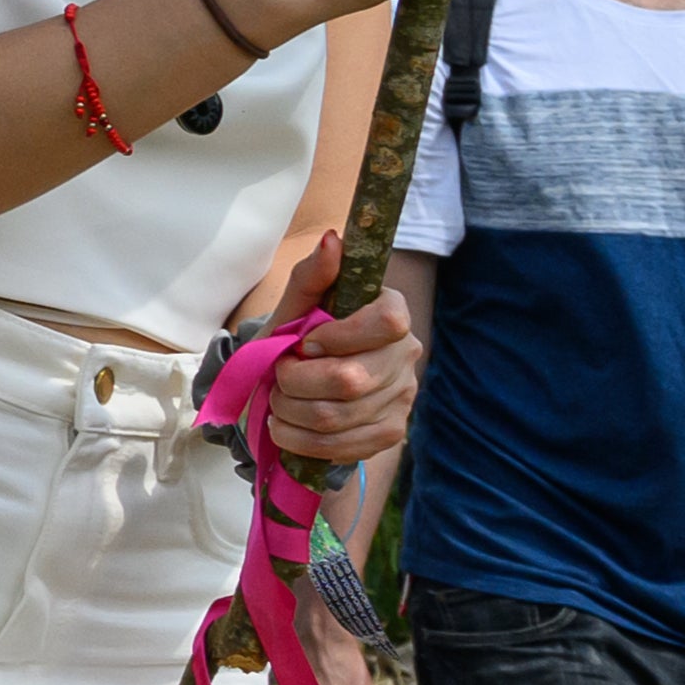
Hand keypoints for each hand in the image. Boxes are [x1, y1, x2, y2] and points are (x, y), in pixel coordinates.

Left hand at [255, 279, 419, 484]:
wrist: (293, 389)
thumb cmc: (296, 340)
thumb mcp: (294, 308)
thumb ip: (312, 277)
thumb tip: (333, 239)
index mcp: (391, 313)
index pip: (387, 321)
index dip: (340, 336)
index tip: (305, 343)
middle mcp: (406, 354)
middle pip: (352, 379)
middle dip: (296, 381)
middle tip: (279, 376)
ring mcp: (404, 396)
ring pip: (339, 416)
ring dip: (291, 411)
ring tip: (278, 401)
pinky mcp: (392, 431)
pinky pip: (344, 446)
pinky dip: (301, 440)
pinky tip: (286, 427)